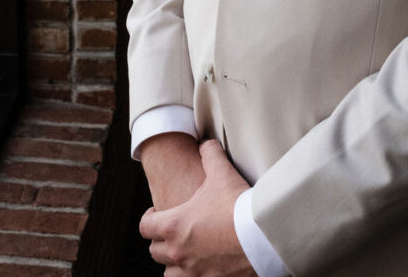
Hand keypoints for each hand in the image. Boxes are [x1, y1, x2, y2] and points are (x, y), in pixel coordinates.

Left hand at [140, 139, 255, 275]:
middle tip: (173, 231)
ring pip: (169, 273)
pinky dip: (191, 276)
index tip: (157, 213)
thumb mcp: (222, 173)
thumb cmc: (237, 205)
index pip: (145, 226)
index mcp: (174, 226)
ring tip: (184, 252)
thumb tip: (205, 144)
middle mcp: (178, 253)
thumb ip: (210, 155)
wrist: (262, 236)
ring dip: (173, 263)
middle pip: (155, 251)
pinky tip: (201, 266)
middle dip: (161, 240)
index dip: (148, 218)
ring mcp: (192, 273)